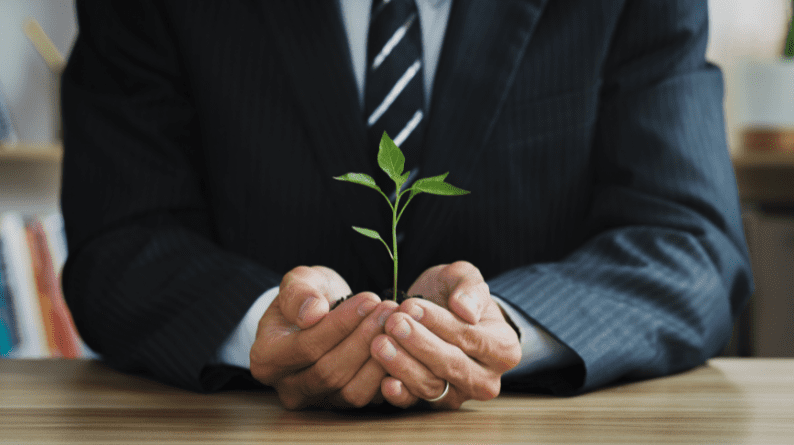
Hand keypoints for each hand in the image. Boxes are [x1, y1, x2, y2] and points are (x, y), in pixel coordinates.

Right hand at [249, 265, 397, 408]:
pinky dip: (388, 375)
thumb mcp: (299, 281)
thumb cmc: (309, 297)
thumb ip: (298, 292)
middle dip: (364, 339)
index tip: (369, 299)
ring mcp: (317, 401)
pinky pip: (369, 399)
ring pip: (351, 391)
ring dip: (379, 357)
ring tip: (395, 324)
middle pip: (330, 372)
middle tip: (389, 310)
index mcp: (267, 358)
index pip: (306, 347)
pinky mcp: (344, 405)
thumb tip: (312, 314)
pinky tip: (400, 346)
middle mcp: (288, 387)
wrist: (321, 314)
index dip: (341, 324)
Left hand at [371, 261, 521, 408]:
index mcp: (504, 349)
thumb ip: (471, 288)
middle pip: (451, 365)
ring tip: (381, 343)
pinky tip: (384, 381)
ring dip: (403, 365)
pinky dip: (399, 393)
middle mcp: (486, 379)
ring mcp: (460, 395)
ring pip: (432, 386)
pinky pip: (416, 402)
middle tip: (393, 324)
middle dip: (419, 344)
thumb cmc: (454, 297)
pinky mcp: (433, 404)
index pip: (471, 338)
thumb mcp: (465, 278)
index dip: (440, 323)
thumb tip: (465, 309)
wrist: (439, 314)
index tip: (412, 307)